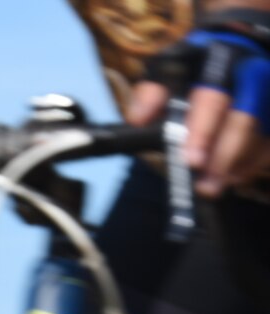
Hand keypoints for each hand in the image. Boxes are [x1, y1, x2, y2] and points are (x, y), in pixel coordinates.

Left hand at [131, 16, 269, 198]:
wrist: (238, 45)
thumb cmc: (197, 65)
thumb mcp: (169, 69)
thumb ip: (151, 93)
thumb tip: (138, 119)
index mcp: (221, 60)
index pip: (213, 98)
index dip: (203, 131)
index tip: (192, 161)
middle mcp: (254, 73)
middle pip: (246, 118)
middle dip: (226, 155)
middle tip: (206, 183)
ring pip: (263, 133)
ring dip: (239, 163)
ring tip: (214, 184)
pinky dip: (253, 162)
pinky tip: (234, 175)